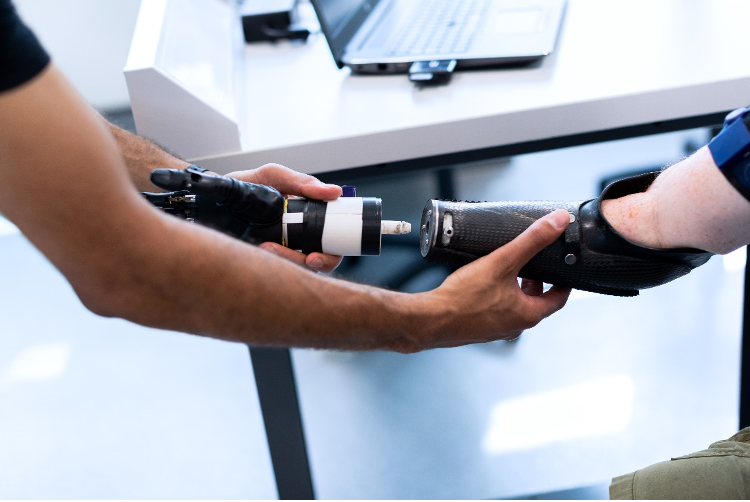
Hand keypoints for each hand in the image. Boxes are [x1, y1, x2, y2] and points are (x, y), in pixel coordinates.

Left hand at [227, 164, 343, 272]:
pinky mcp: (267, 259)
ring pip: (300, 268)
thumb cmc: (247, 185)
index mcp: (310, 216)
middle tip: (307, 259)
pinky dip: (274, 264)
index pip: (335, 240)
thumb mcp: (273, 176)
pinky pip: (279, 270)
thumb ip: (301, 182)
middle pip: (322, 260)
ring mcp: (285, 249)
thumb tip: (334, 191)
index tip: (316, 255)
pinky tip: (260, 251)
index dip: (333, 252)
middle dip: (318, 263)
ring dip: (290, 262)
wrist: (216, 196)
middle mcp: (302, 236)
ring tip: (268, 249)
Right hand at [413, 210, 571, 350]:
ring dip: (514, 289)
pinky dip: (496, 298)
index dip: (563, 282)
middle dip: (535, 282)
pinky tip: (481, 284)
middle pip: (535, 302)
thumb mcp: (502, 262)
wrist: (430, 320)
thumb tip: (557, 222)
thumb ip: (531, 241)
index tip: (562, 270)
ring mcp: (496, 330)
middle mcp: (515, 327)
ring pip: (514, 307)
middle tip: (530, 264)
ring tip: (504, 270)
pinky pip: (495, 312)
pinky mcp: (478, 329)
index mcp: (528, 315)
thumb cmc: (464, 298)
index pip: (558, 299)